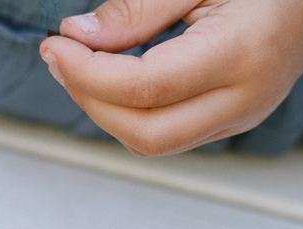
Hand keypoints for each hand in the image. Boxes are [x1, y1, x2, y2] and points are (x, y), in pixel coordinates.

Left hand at [38, 0, 302, 155]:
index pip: (145, 88)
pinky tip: (113, 77)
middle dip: (89, 99)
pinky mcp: (235, 120)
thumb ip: (140, 8)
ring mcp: (244, 116)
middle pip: (144, 132)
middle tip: (60, 58)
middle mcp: (247, 97)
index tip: (55, 45)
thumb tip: (76, 38)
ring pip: (152, 142)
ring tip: (81, 65)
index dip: (87, 73)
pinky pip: (168, 133)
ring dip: (105, 110)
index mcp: (244, 53)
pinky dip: (129, 111)